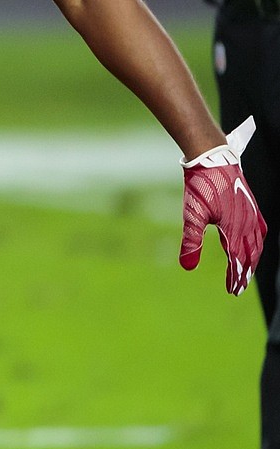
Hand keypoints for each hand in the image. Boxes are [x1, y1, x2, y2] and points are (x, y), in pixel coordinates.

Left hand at [181, 116, 265, 294]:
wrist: (213, 157)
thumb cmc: (201, 185)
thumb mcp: (192, 214)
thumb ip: (191, 241)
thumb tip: (187, 267)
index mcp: (235, 229)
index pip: (237, 261)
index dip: (235, 277)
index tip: (232, 291)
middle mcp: (247, 223)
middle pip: (250, 255)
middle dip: (245, 273)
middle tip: (238, 288)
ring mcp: (251, 213)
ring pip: (257, 243)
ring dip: (253, 259)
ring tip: (247, 270)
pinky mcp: (251, 204)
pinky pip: (260, 229)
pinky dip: (259, 241)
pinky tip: (256, 241)